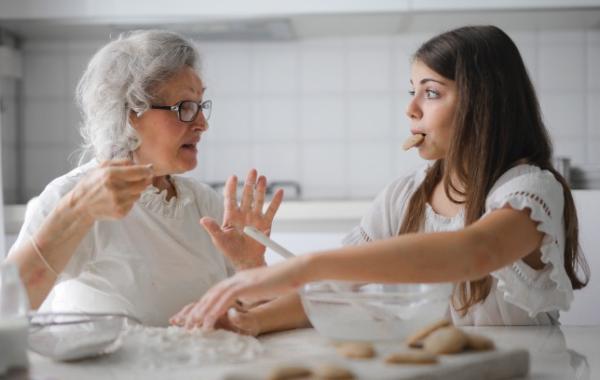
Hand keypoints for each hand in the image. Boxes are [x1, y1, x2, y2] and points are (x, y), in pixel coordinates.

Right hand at [69, 159, 152, 220]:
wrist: (80, 205)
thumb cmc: (91, 184)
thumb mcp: (102, 167)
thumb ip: (122, 162)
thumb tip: (140, 164)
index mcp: (110, 175)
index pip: (139, 172)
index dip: (147, 170)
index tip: (150, 169)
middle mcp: (116, 189)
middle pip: (142, 184)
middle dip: (143, 180)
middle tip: (139, 179)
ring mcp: (119, 203)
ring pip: (138, 194)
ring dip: (135, 191)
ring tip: (122, 190)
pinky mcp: (121, 212)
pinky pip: (133, 204)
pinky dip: (129, 200)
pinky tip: (118, 199)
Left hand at [169, 256, 309, 329]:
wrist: (295, 270)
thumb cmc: (284, 280)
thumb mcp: (264, 287)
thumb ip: (253, 292)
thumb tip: (247, 300)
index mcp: (241, 278)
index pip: (218, 290)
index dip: (206, 302)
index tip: (198, 315)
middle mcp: (238, 277)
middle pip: (213, 292)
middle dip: (199, 308)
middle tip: (189, 322)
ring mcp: (242, 280)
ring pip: (215, 295)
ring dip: (203, 311)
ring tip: (194, 324)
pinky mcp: (247, 284)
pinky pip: (226, 298)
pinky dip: (216, 309)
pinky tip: (209, 319)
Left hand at [200, 169, 282, 269]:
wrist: (246, 260)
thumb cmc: (230, 250)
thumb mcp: (219, 239)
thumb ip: (213, 228)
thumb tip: (202, 219)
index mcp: (231, 216)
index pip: (230, 198)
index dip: (231, 187)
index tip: (233, 177)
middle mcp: (244, 214)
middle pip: (246, 195)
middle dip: (249, 183)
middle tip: (252, 171)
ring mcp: (255, 218)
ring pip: (258, 200)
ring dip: (260, 189)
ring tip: (263, 178)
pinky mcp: (265, 224)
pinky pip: (271, 211)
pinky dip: (276, 201)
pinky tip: (279, 191)